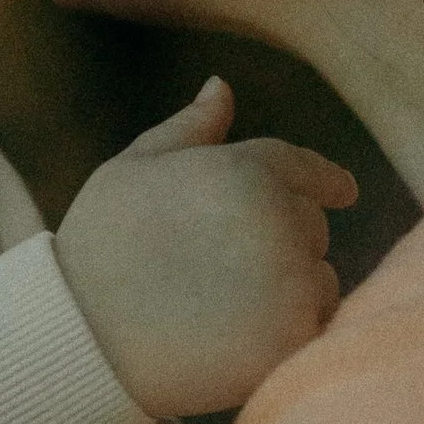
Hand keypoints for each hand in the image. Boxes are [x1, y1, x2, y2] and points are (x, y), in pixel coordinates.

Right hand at [55, 77, 356, 419]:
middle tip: (226, 271)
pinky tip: (242, 336)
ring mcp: (291, 278)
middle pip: (313, 227)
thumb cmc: (98, 248)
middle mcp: (280, 218)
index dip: (326, 183)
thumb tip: (221, 87)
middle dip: (284, 242)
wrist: (80, 337)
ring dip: (291, 289)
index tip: (342, 193)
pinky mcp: (293, 335)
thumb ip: (188, 129)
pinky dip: (291, 331)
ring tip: (228, 306)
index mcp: (247, 169)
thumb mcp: (133, 168)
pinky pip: (316, 326)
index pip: (309, 171)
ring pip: (320, 278)